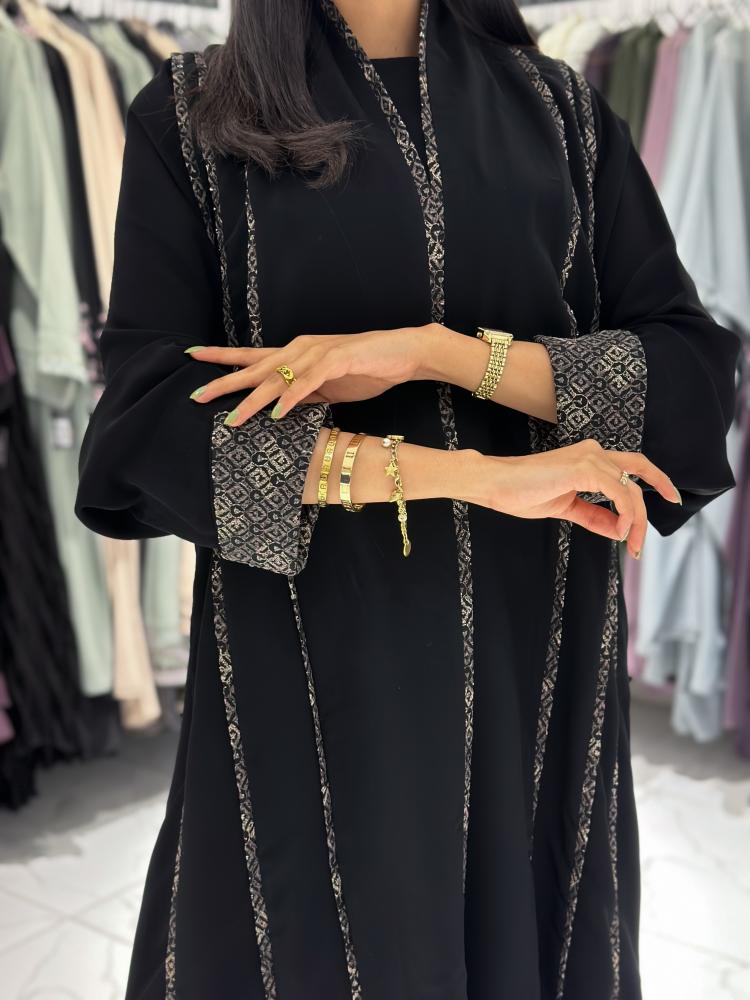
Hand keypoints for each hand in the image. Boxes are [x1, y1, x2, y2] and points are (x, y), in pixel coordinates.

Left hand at [184, 325, 438, 424]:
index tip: (193, 357)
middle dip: (225, 382)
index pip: (251, 356)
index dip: (222, 357)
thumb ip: (302, 393)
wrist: (402, 353)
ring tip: (233, 417)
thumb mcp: (327, 385)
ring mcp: (317, 354)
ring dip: (254, 399)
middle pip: (255, 368)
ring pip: (278, 378)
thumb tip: (278, 409)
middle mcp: (300, 350)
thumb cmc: (366, 368)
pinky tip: (277, 412)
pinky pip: (309, 382)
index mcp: (295, 355)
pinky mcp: (337, 361)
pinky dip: (292, 397)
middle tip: (197, 396)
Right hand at [469, 438, 680, 557]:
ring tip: (630, 544)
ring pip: (631, 489)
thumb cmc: (520, 493)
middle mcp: (594, 452)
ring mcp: (590, 457)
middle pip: (637, 476)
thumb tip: (616, 529)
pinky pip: (620, 494)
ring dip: (636, 521)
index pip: (630, 469)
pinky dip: (625, 515)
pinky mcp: (585, 468)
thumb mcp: (566, 507)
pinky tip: (618, 532)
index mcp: (588, 457)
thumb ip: (592, 515)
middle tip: (642, 543)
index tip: (668, 502)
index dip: (653, 483)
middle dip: (648, 508)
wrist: (495, 485)